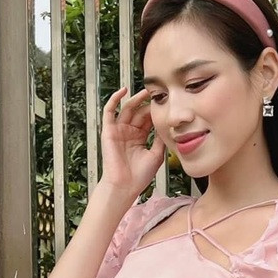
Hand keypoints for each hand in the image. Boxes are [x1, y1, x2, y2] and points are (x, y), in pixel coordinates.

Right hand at [100, 85, 166, 199]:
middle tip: (159, 95)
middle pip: (139, 112)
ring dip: (136, 99)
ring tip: (146, 91)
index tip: (167, 103)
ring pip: (127, 109)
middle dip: (148, 104)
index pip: (148, 119)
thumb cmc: (139, 176)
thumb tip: (169, 125)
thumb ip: (160, 139)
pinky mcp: (108, 130)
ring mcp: (118, 130)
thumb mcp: (156, 154)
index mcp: (139, 137)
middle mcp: (128, 132)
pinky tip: (124, 91)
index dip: (155, 111)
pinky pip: (109, 111)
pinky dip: (114, 99)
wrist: (124, 186)